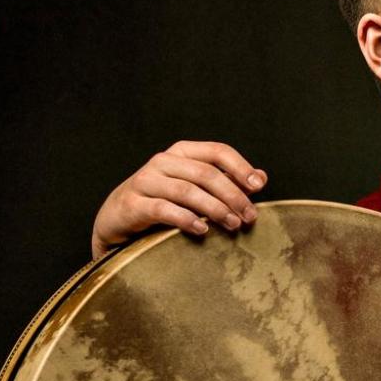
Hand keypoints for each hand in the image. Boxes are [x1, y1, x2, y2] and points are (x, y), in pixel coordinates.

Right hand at [91, 141, 266, 258]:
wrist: (119, 218)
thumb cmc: (165, 201)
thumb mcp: (196, 188)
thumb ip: (227, 182)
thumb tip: (261, 178)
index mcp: (181, 153)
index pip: (217, 151)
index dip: (240, 167)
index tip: (258, 186)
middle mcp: (162, 162)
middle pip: (205, 173)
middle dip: (232, 195)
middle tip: (249, 216)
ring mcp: (145, 181)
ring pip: (187, 191)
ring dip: (215, 209)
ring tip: (233, 225)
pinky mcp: (133, 203)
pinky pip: (164, 209)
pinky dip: (186, 219)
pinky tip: (203, 230)